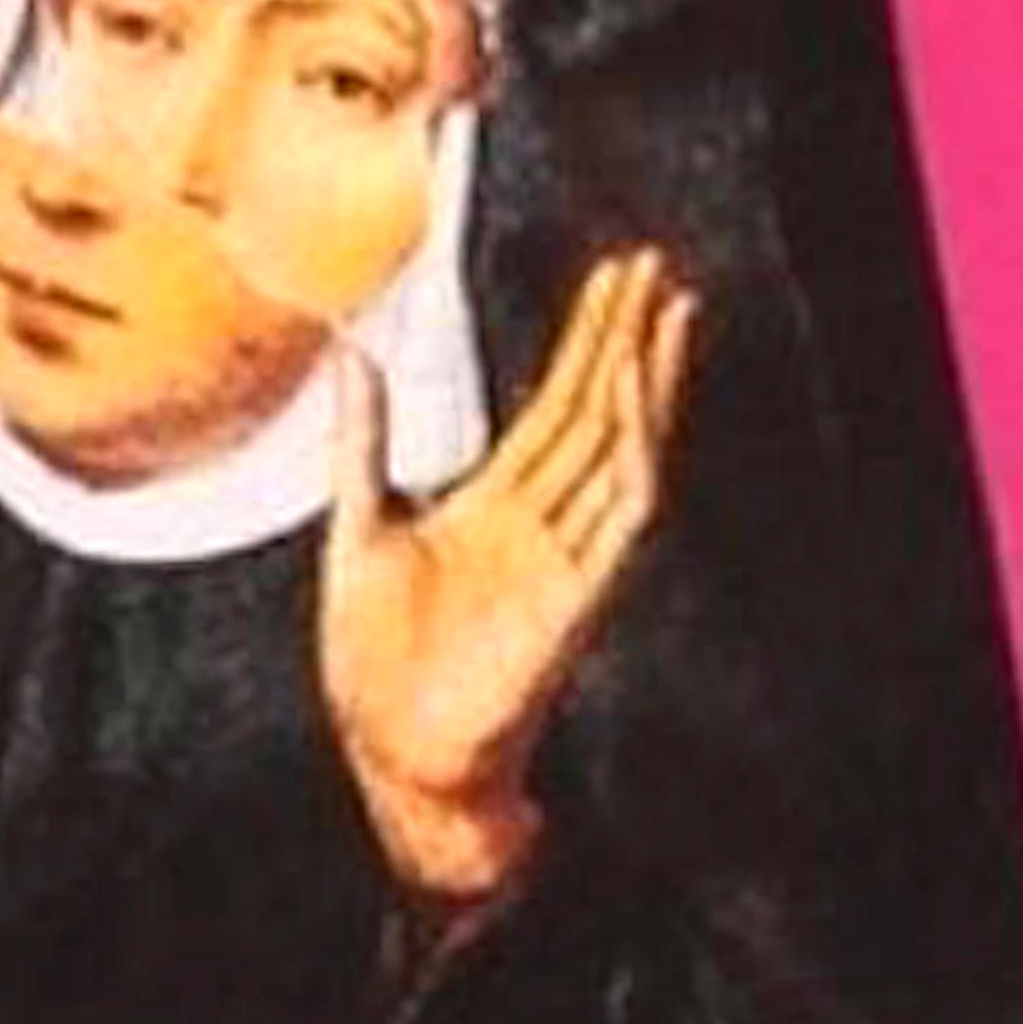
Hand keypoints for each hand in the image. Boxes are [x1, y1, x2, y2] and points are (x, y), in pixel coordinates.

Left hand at [317, 248, 696, 907]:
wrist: (392, 759)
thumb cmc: (376, 667)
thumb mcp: (355, 531)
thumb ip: (362, 445)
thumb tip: (354, 357)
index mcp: (495, 508)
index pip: (557, 409)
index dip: (586, 343)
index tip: (611, 281)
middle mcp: (542, 526)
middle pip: (597, 413)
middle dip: (625, 338)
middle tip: (651, 264)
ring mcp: (565, 559)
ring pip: (623, 452)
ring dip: (647, 381)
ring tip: (668, 311)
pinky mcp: (574, 599)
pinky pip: (620, 518)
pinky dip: (631, 456)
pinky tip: (634, 399)